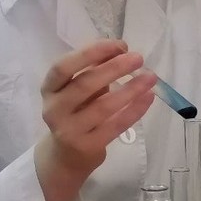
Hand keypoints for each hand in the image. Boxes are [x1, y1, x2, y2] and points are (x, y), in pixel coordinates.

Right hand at [39, 39, 155, 176]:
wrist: (67, 155)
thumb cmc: (76, 111)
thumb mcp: (78, 88)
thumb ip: (95, 68)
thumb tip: (121, 49)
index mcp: (50, 88)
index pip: (63, 67)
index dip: (90, 53)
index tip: (118, 44)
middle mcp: (54, 109)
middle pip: (84, 84)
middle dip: (114, 68)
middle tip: (138, 58)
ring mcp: (69, 130)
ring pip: (103, 107)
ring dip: (130, 89)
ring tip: (150, 77)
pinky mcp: (88, 146)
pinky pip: (116, 125)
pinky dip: (134, 110)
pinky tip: (148, 97)